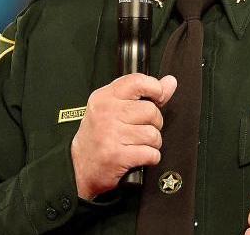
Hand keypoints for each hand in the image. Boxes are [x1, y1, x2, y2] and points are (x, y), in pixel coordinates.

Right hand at [70, 73, 176, 198]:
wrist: (79, 167)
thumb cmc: (99, 136)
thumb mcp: (115, 109)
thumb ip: (144, 94)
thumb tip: (170, 82)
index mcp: (105, 97)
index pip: (137, 81)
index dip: (155, 89)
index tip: (157, 98)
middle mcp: (106, 113)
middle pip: (151, 111)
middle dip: (154, 124)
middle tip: (141, 130)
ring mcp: (111, 134)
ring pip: (153, 134)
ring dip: (152, 143)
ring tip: (138, 145)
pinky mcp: (116, 156)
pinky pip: (151, 153)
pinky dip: (151, 158)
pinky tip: (138, 157)